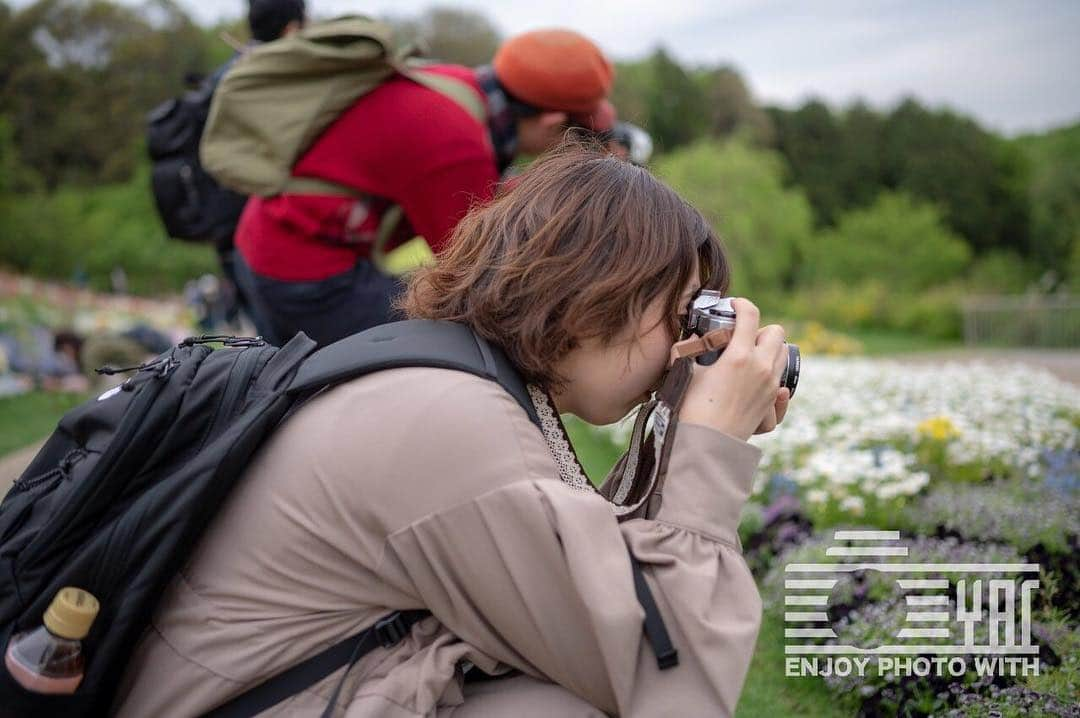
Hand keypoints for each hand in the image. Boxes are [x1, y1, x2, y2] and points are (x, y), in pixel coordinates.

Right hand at [677, 298, 789, 440]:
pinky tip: (764, 383)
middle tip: (741, 337)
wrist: (704, 447)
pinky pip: (784, 387)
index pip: (750, 315)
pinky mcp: (771, 406)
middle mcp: (761, 368)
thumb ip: (687, 351)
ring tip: (748, 358)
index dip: (741, 304)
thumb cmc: (690, 410)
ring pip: (783, 355)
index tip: (732, 306)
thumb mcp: (684, 374)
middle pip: (776, 332)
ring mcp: (770, 388)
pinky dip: (776, 381)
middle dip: (760, 329)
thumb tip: (691, 340)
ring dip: (769, 350)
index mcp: (740, 356)